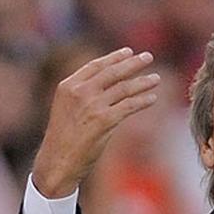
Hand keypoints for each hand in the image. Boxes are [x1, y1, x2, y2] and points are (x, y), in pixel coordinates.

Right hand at [32, 47, 159, 197]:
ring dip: (143, 82)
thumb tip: (107, 85)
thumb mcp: (65, 108)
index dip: (114, 57)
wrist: (57, 161)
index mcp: (68, 86)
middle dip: (133, 63)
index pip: (95, 66)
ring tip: (156, 78)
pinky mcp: (104, 120)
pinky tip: (153, 98)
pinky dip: (143, 100)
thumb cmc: (63, 139)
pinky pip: (129, 106)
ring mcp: (92, 105)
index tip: (128, 52)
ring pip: (124, 88)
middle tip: (148, 57)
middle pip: (112, 72)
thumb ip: (82, 94)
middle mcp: (80, 92)